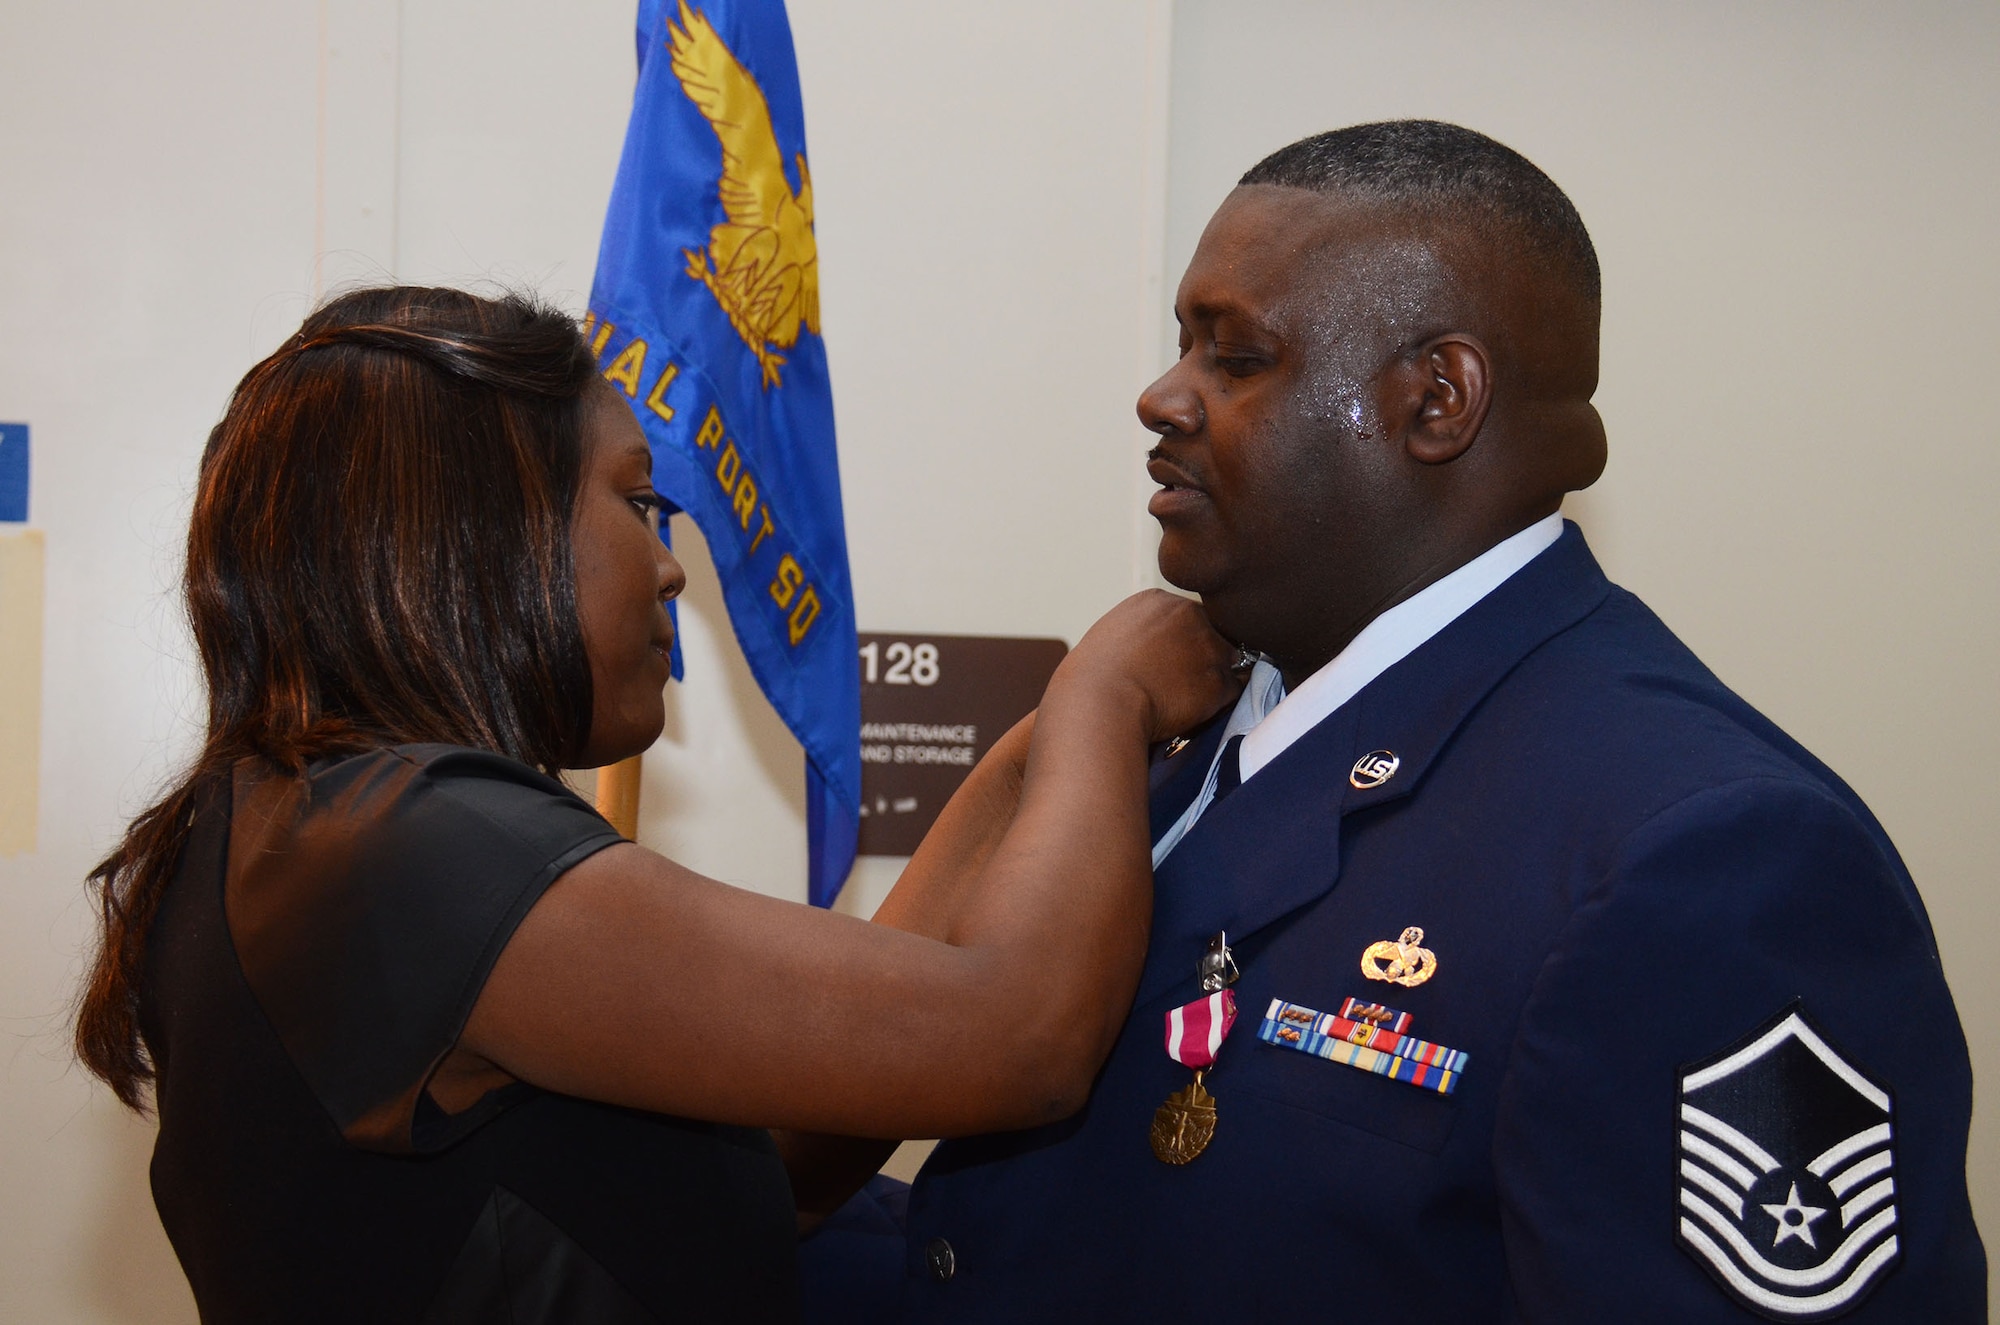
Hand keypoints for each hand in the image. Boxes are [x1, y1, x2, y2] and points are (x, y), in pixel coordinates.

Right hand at [1057, 590, 1242, 740]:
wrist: (1100, 703)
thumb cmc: (1092, 679)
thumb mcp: (1111, 634)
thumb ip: (1141, 631)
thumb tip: (1154, 649)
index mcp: (1159, 601)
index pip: (1187, 616)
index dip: (1181, 642)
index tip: (1167, 662)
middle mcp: (1189, 615)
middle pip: (1213, 632)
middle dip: (1202, 656)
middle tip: (1178, 682)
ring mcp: (1208, 647)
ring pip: (1227, 660)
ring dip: (1212, 679)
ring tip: (1183, 698)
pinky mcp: (1219, 681)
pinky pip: (1232, 690)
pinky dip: (1217, 703)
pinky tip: (1190, 712)